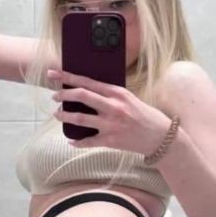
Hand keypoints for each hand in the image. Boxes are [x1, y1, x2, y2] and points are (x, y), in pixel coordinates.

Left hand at [48, 69, 171, 154]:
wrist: (161, 138)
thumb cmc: (146, 116)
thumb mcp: (129, 99)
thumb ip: (111, 95)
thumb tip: (89, 91)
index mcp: (118, 93)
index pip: (88, 82)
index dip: (68, 77)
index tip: (54, 74)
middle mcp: (113, 107)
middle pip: (81, 96)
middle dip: (63, 95)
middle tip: (54, 96)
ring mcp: (111, 125)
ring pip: (80, 118)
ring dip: (65, 116)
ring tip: (57, 115)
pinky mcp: (111, 141)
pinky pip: (88, 141)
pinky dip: (78, 142)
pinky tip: (71, 141)